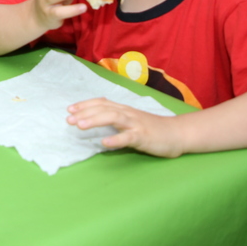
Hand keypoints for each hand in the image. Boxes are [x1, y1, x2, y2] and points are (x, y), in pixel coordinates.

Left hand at [66, 97, 183, 157]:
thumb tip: (97, 114)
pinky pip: (128, 138)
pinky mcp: (143, 137)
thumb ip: (117, 116)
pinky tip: (104, 143)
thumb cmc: (153, 128)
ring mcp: (136, 124)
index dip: (85, 104)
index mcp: (124, 109)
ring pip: (113, 118)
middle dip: (84, 113)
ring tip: (80, 125)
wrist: (178, 134)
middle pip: (104, 109)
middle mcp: (128, 114)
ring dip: (95, 120)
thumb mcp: (133, 119)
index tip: (69, 109)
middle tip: (68, 119)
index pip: (102, 103)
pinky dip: (115, 139)